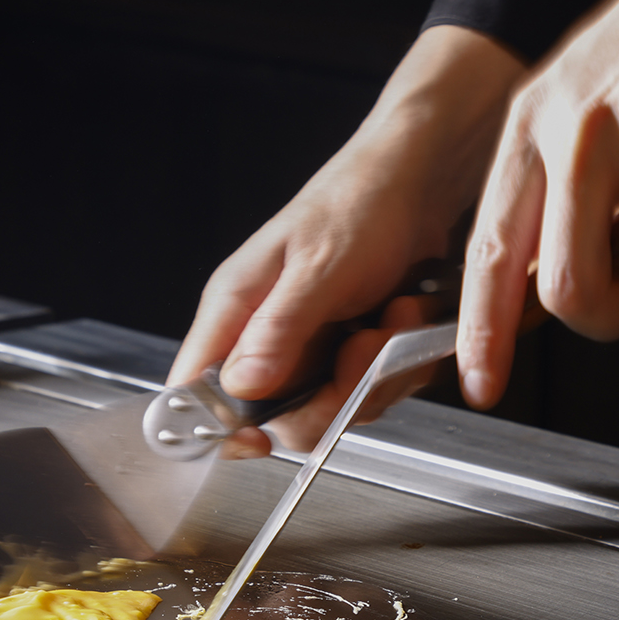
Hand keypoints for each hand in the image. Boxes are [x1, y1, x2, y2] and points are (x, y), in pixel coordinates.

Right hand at [169, 25, 525, 454]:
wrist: (426, 177)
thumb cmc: (361, 200)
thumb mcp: (319, 266)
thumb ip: (279, 330)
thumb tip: (239, 386)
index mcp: (234, 308)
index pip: (193, 391)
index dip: (217, 427)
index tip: (256, 442)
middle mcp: (265, 332)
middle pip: (275, 416)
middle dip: (329, 398)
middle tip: (360, 354)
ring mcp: (311, 343)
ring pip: (332, 407)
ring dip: (374, 374)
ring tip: (391, 317)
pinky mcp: (352, 349)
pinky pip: (372, 390)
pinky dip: (399, 363)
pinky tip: (405, 315)